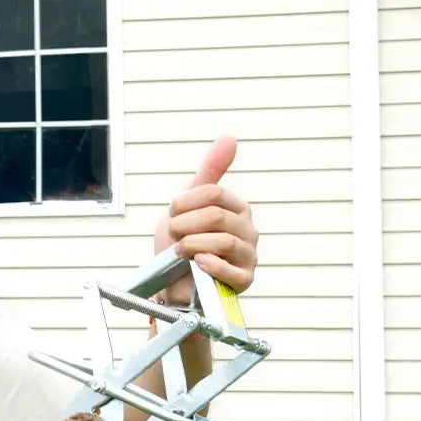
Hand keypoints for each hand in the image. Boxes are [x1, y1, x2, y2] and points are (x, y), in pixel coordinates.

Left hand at [152, 135, 257, 304]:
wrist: (171, 283)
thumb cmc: (181, 243)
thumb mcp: (188, 204)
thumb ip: (209, 172)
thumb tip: (230, 137)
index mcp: (237, 208)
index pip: (212, 193)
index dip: (184, 203)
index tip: (173, 213)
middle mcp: (248, 230)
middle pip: (215, 216)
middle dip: (183, 226)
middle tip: (174, 236)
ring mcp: (248, 256)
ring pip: (222, 241)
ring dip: (190, 246)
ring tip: (181, 252)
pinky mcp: (244, 281)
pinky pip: (230, 270)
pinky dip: (208, 265)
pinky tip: (197, 263)